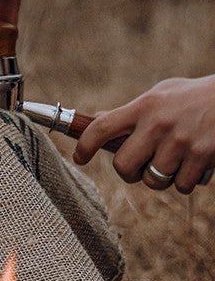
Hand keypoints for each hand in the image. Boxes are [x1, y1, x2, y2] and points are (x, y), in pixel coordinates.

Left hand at [73, 76, 214, 193]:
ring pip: (152, 180)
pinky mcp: (202, 156)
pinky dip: (184, 182)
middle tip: (138, 168)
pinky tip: (193, 165)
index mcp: (144, 106)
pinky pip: (180, 186)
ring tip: (174, 162)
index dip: (84, 146)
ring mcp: (180, 141)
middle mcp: (158, 124)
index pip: (100, 127)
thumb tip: (97, 119)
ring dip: (160, 178)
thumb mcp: (161, 95)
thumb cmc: (193, 98)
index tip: (79, 158)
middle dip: (128, 173)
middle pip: (122, 166)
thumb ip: (131, 111)